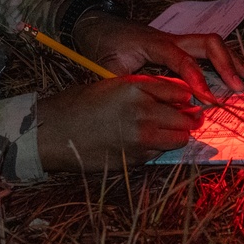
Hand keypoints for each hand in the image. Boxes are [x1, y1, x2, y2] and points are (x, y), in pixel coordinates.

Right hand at [36, 75, 202, 169]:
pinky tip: (144, 141)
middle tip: (188, 117)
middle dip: (188, 117)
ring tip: (167, 130)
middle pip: (186, 117)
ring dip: (177, 135)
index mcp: (135, 87)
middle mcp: (143, 111)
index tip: (186, 99)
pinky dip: (159, 147)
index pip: (180, 90)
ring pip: (180, 138)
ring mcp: (141, 137)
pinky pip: (161, 153)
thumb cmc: (81, 104)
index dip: (186, 96)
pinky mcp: (137, 158)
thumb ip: (145, 88)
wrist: (55, 132)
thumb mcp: (114, 85)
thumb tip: (178, 96)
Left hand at [71, 12, 243, 103]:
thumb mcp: (107, 67)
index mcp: (153, 43)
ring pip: (211, 44)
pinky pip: (206, 50)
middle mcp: (170, 39)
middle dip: (225, 64)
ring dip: (231, 60)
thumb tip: (142, 104)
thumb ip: (125, 84)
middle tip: (238, 88)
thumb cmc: (104, 46)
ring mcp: (177, 40)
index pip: (180, 57)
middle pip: (206, 42)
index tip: (206, 99)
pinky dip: (224, 61)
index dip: (195, 77)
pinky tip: (236, 75)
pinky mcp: (180, 46)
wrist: (99, 26)